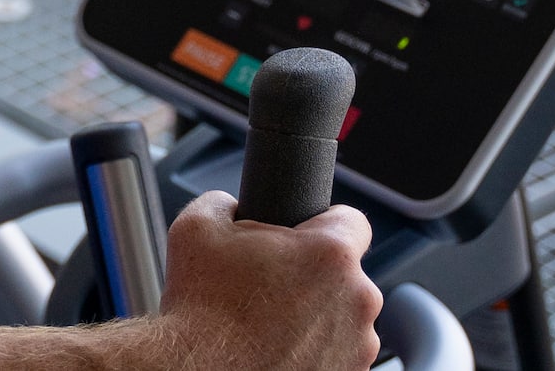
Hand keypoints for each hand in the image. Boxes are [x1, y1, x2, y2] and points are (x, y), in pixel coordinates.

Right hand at [151, 192, 382, 370]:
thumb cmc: (202, 309)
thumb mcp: (196, 227)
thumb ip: (224, 201)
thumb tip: (232, 205)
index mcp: (330, 254)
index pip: (352, 220)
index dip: (324, 223)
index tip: (304, 238)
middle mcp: (357, 299)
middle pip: (346, 273)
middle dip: (315, 276)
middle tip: (273, 285)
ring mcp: (359, 346)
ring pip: (344, 316)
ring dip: (319, 316)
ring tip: (274, 324)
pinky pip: (339, 352)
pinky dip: (316, 351)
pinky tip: (281, 349)